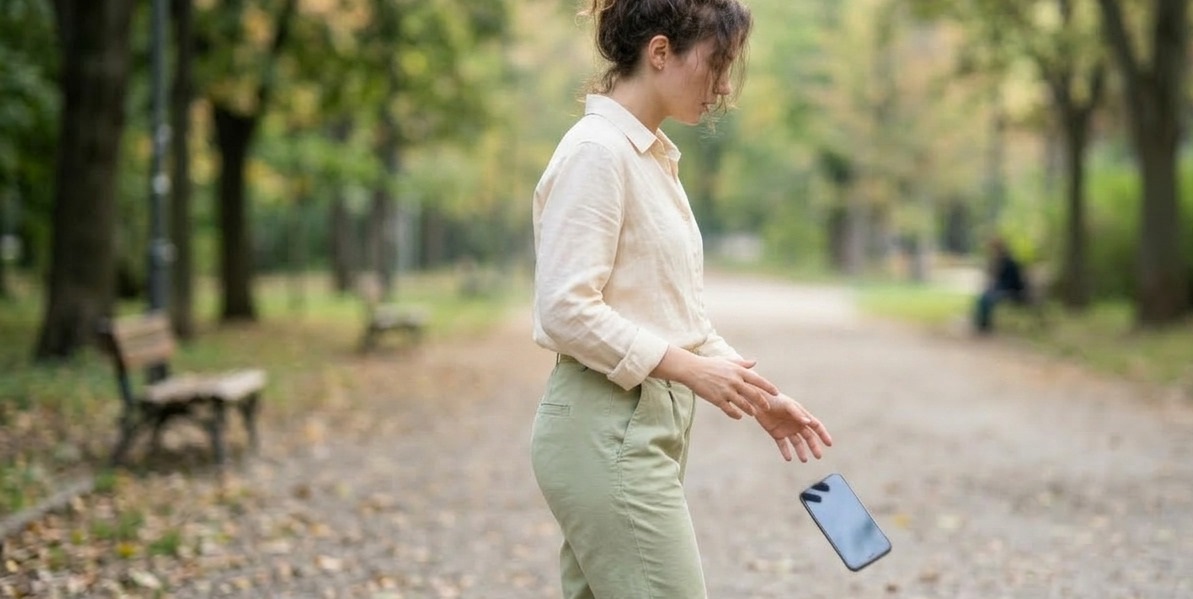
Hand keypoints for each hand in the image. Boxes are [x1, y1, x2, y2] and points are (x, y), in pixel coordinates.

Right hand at [651, 347, 776, 419]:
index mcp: (738, 371)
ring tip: (753, 414)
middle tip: (768, 408)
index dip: (768, 387)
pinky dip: (736, 414)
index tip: (776, 392)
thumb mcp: (727, 361)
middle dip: (762, 402)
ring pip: (743, 404)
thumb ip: (742, 363)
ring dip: (750, 410)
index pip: (758, 379)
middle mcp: (734, 381)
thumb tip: (754, 362)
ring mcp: (726, 391)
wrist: (692, 369)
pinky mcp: (717, 399)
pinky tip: (739, 416)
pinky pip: (730, 410)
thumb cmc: (709, 364)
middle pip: (753, 394)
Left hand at [756, 394, 831, 461]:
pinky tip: (788, 458)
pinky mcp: (776, 433)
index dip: (823, 434)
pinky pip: (783, 445)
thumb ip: (797, 414)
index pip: (816, 426)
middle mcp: (796, 423)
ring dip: (801, 451)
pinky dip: (785, 451)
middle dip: (814, 446)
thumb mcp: (787, 405)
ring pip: (797, 443)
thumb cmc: (774, 399)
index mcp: (801, 415)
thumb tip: (808, 422)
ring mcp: (787, 429)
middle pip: (808, 437)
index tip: (829, 444)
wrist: (758, 401)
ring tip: (804, 460)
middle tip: (818, 456)